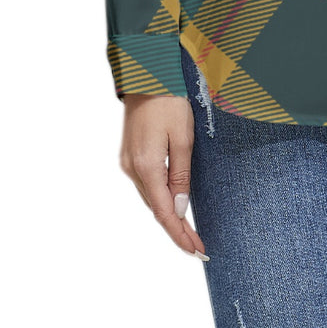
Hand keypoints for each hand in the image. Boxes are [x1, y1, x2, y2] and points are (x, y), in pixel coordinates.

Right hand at [119, 95, 208, 259]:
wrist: (147, 75)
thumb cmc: (169, 102)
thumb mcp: (184, 137)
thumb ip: (181, 176)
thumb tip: (178, 210)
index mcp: (146, 166)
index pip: (164, 212)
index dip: (180, 234)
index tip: (196, 251)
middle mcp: (132, 169)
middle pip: (156, 209)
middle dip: (177, 230)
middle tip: (198, 248)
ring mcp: (128, 163)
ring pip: (150, 198)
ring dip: (168, 217)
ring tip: (188, 233)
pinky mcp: (130, 155)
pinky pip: (147, 185)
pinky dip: (160, 200)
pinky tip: (172, 206)